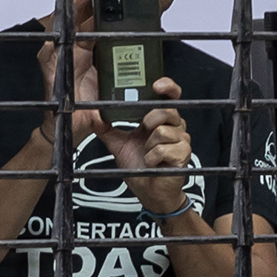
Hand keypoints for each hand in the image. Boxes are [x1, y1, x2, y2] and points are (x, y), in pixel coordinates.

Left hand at [70, 77, 208, 220]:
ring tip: (147, 154)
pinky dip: (152, 158)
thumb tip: (93, 117)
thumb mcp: (119, 145)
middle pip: (167, 110)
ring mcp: (181, 140)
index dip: (167, 86)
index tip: (156, 85)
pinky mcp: (183, 154)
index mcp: (160, 119)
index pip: (170, 96)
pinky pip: (163, 149)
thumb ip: (107, 130)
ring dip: (148, 146)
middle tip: (144, 131)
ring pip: (163, 131)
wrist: (150, 192)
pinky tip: (152, 163)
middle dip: (150, 121)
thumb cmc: (140, 167)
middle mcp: (174, 126)